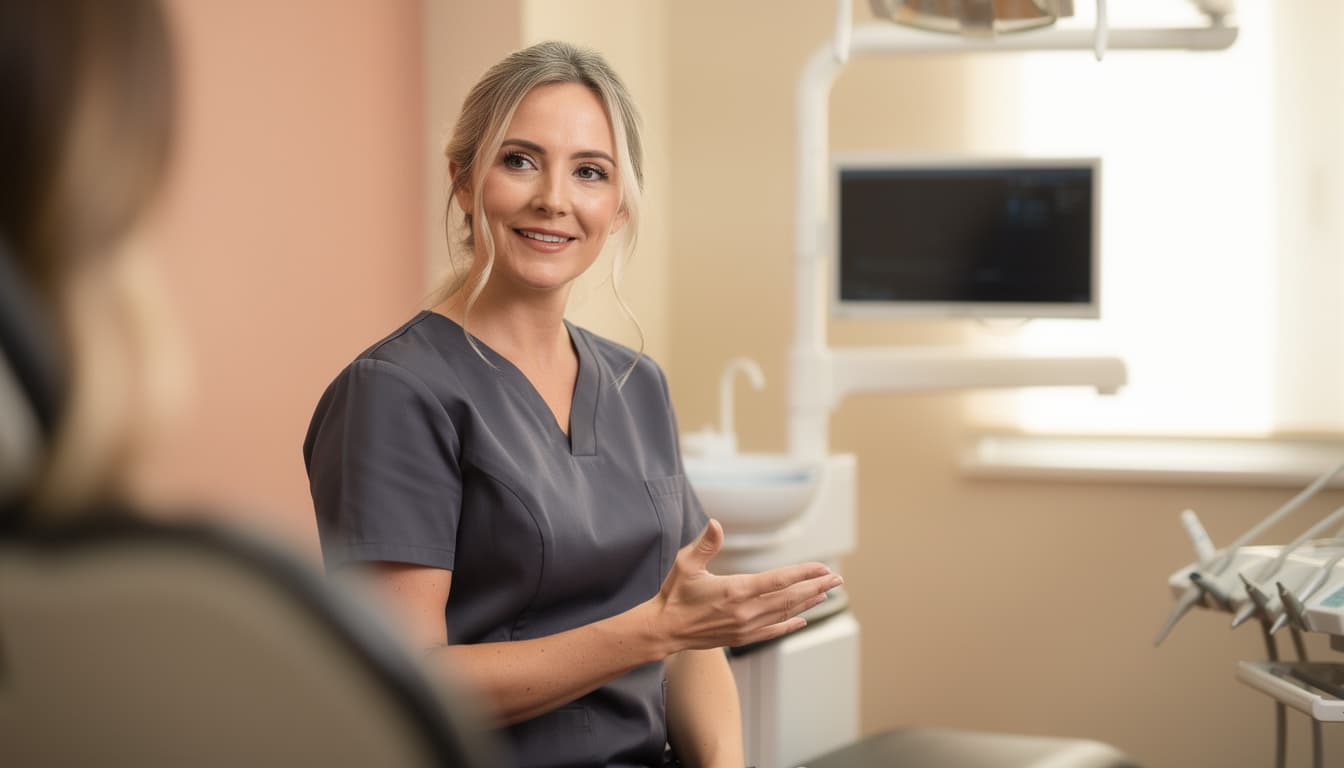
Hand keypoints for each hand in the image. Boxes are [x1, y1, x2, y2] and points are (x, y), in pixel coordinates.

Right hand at [649, 519, 841, 650]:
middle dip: (816, 587)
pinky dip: (790, 624)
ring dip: (807, 602)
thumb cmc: (674, 594)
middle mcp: (745, 611)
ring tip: (826, 593)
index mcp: (736, 590)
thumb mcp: (686, 564)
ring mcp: (745, 627)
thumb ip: (705, 544)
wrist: (664, 630)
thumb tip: (715, 523)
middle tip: (837, 579)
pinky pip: (773, 631)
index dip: (804, 572)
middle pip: (789, 597)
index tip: (823, 567)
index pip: (779, 580)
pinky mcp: (741, 638)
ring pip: (785, 614)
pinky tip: (802, 619)